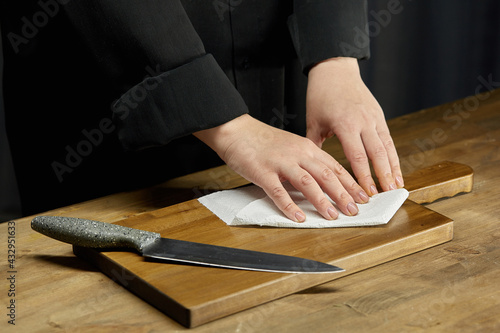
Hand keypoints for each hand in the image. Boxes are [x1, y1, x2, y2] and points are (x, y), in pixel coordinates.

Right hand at [194, 114, 369, 221]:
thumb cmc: (262, 140)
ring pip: (307, 182)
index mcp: (306, 148)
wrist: (236, 130)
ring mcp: (280, 163)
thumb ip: (307, 162)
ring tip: (333, 216)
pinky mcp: (263, 172)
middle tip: (354, 211)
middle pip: (326, 175)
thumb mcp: (291, 146)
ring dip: (322, 201)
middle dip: (343, 194)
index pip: (335, 167)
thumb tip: (323, 182)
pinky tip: (299, 217)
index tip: (363, 197)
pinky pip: (278, 191)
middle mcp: (297, 154)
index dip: (351, 184)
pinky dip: (290, 206)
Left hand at [306, 57, 403, 194]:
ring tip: (397, 187)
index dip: (363, 177)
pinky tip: (395, 169)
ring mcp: (373, 118)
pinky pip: (388, 139)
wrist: (335, 70)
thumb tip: (312, 168)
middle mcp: (363, 122)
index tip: (367, 193)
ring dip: (392, 168)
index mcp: (345, 124)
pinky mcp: (379, 115)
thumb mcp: (313, 121)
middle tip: (386, 196)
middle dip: (382, 176)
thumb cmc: (321, 95)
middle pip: (376, 154)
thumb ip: (315, 145)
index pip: (357, 156)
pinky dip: (393, 155)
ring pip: (387, 147)